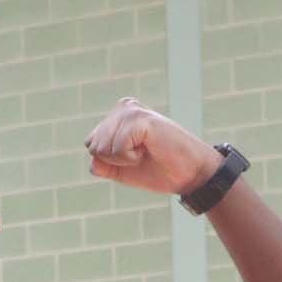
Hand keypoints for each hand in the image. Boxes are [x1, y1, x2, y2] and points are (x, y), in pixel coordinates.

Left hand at [84, 97, 220, 196]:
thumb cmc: (160, 170)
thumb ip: (103, 164)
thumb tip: (92, 161)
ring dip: (123, 160)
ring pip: (102, 148)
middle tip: (143, 156)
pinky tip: (150, 150)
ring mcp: (131, 110)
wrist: (190, 174)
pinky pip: (116, 149)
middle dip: (115, 161)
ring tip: (147, 152)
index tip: (135, 157)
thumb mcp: (123, 169)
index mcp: (118, 115)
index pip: (91, 144)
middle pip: (94, 146)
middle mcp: (124, 107)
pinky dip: (130, 159)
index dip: (110, 161)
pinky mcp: (140, 119)